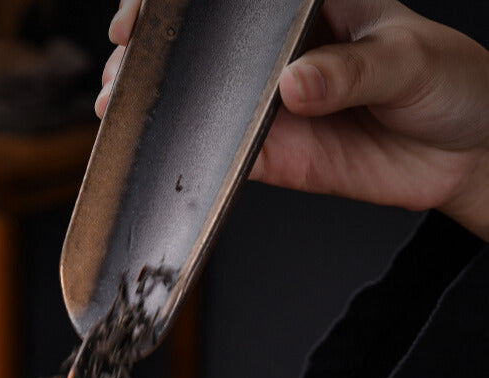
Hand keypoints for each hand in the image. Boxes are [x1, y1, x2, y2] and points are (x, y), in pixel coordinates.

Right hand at [96, 0, 488, 240]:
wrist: (467, 154)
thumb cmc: (450, 81)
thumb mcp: (406, 59)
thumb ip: (349, 72)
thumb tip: (295, 86)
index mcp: (308, 10)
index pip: (234, 1)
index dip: (181, 3)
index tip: (141, 12)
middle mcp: (283, 59)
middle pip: (206, 54)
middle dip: (155, 57)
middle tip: (124, 69)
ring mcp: (276, 111)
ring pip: (207, 108)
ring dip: (163, 109)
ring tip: (122, 109)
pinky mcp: (280, 159)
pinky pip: (232, 160)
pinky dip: (200, 161)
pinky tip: (169, 154)